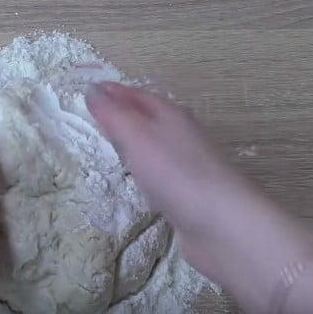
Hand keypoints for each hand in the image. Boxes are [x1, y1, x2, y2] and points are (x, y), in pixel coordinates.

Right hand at [85, 81, 248, 237]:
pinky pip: (161, 171)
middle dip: (125, 113)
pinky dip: (145, 168)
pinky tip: (139, 179)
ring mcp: (189, 164)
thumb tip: (92, 89)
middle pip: (149, 116)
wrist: (223, 224)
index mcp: (171, 115)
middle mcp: (183, 134)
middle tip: (97, 115)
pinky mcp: (190, 193)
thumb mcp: (137, 136)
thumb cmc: (176, 173)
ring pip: (156, 144)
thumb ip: (113, 114)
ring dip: (135, 141)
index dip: (114, 92)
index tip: (89, 90)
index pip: (138, 95)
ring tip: (112, 145)